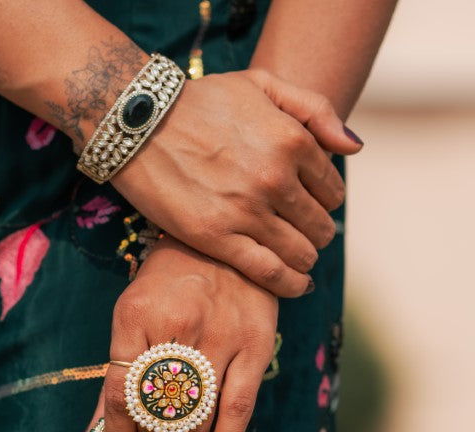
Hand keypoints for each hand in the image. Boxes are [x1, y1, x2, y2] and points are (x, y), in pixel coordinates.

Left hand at [97, 235, 277, 431]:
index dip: (116, 430)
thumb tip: (100, 429)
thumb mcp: (132, 313)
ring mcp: (221, 336)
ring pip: (197, 414)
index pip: (120, 389)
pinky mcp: (256, 345)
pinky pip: (239, 408)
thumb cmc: (170, 282)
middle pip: (157, 407)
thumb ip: (118, 370)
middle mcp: (179, 325)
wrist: (226, 240)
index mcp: (138, 315)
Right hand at [111, 68, 360, 297]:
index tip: (310, 207)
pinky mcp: (217, 238)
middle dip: (316, 233)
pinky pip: (269, 273)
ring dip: (304, 260)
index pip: (332, 190)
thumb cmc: (199, 102)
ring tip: (294, 259)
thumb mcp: (262, 84)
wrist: (139, 122)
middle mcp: (275, 178)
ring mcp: (246, 212)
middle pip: (320, 226)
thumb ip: (315, 110)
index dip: (325, 202)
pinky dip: (290, 285)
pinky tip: (296, 286)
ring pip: (300, 253)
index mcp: (292, 141)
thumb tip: (354, 149)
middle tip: (301, 235)